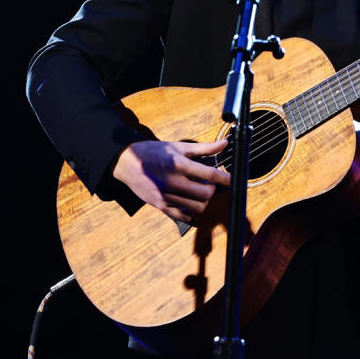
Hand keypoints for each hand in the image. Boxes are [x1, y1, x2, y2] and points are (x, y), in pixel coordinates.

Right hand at [113, 138, 231, 222]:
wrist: (127, 163)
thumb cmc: (154, 152)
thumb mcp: (178, 146)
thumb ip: (204, 148)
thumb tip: (224, 144)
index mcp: (179, 164)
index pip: (210, 174)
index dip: (225, 179)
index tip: (233, 180)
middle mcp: (173, 182)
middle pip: (206, 194)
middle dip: (213, 190)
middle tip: (211, 185)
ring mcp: (167, 196)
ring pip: (197, 208)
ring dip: (204, 202)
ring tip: (200, 193)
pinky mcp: (161, 206)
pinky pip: (184, 216)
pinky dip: (192, 212)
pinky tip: (191, 203)